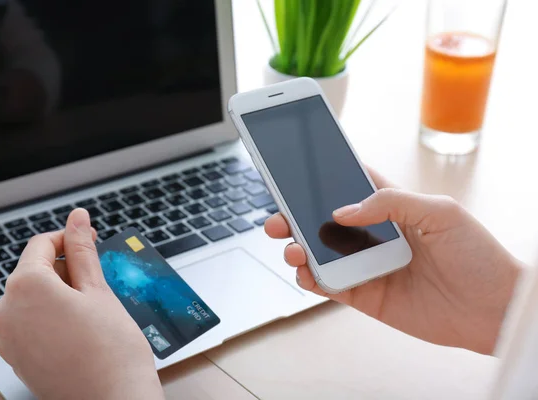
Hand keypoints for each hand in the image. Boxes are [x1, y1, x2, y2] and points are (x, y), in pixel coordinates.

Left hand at [0, 209, 163, 399]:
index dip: (69, 238)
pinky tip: (80, 327)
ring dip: (60, 293)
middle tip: (98, 279)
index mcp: (25, 287)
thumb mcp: (98, 289)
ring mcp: (8, 338)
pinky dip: (51, 316)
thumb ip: (82, 249)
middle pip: (34, 271)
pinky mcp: (16, 357)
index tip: (89, 240)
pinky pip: (30, 322)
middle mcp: (7, 311)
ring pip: (33, 297)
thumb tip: (78, 218)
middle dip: (65, 268)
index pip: (41, 244)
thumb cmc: (111, 349)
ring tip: (93, 308)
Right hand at [265, 168, 521, 354]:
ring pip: (321, 253)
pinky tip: (306, 273)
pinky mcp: (365, 295)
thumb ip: (390, 203)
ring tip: (293, 247)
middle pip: (325, 220)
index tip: (297, 170)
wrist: (494, 310)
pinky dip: (311, 279)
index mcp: (392, 208)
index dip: (324, 178)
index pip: (350, 186)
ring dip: (299, 248)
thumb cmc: (477, 255)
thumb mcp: (440, 213)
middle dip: (297, 216)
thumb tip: (342, 212)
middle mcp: (375, 235)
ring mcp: (367, 265)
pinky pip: (329, 285)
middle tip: (279, 216)